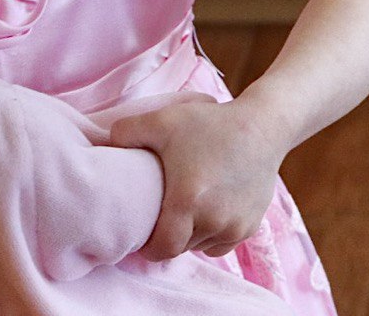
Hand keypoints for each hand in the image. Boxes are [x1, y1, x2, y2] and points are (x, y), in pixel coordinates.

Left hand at [110, 92, 282, 260]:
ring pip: (202, 246)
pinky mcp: (250, 226)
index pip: (162, 249)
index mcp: (188, 202)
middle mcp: (213, 221)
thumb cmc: (209, 123)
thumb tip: (106, 144)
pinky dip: (211, 232)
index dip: (147, 247)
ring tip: (183, 207)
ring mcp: (235, 227)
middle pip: (181, 247)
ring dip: (190, 235)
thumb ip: (126, 132)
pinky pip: (222, 242)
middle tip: (159, 214)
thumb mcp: (161, 120)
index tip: (139, 235)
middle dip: (168, 236)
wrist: (262, 127)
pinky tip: (206, 206)